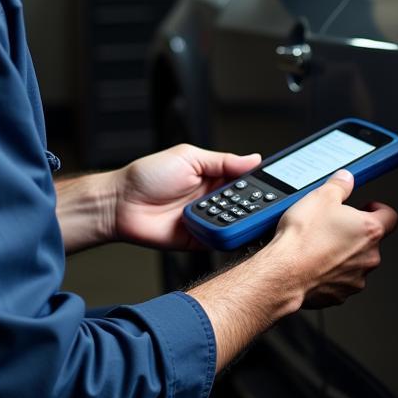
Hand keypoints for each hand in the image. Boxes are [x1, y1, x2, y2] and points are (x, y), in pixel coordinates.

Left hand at [114, 144, 260, 249]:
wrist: (120, 204)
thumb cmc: (147, 176)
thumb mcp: (188, 157)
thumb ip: (222, 161)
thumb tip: (253, 159)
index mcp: (213, 176)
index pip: (245, 179)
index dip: (260, 182)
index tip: (278, 184)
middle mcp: (212, 198)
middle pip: (245, 203)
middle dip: (255, 203)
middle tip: (266, 202)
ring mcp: (206, 220)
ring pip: (236, 222)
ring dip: (241, 219)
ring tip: (247, 214)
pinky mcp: (199, 240)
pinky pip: (219, 241)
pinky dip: (227, 238)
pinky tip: (233, 231)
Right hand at [269, 170, 397, 308]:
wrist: (284, 272)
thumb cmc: (303, 238)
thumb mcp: (321, 197)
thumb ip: (339, 185)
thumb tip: (345, 179)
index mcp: (369, 230)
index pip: (390, 216)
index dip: (380, 209)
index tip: (368, 208)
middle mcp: (369, 256)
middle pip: (371, 240)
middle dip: (355, 231)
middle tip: (335, 224)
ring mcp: (356, 278)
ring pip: (356, 261)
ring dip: (344, 252)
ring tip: (320, 244)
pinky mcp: (341, 295)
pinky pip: (341, 279)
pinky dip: (331, 271)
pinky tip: (314, 262)